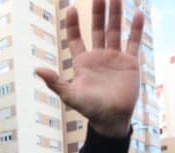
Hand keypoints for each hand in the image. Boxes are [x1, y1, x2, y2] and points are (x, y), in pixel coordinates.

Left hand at [36, 0, 143, 137]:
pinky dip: (136, 28)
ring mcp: (115, 57)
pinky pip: (133, 42)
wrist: (111, 119)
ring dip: (115, 14)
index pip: (75, 38)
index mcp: (82, 62)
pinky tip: (137, 13)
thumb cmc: (89, 109)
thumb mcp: (70, 95)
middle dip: (97, 12)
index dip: (72, 25)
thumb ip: (55, 82)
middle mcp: (98, 56)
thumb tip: (37, 69)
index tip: (70, 8)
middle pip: (96, 29)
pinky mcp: (130, 62)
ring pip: (114, 31)